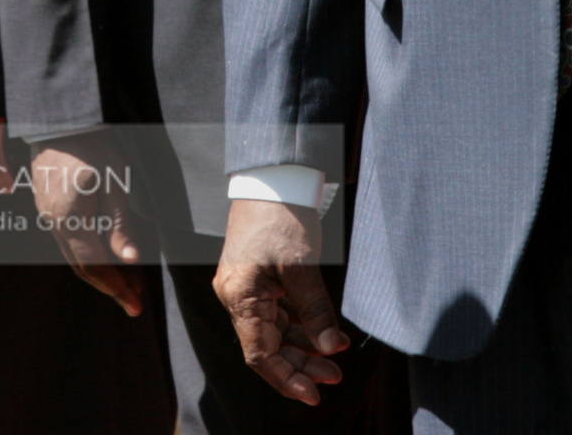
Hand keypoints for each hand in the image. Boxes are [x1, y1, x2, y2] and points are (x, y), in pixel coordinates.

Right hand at [29, 132, 145, 315]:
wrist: (63, 119)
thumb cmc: (93, 146)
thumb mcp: (115, 183)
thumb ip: (120, 225)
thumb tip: (131, 261)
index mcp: (70, 219)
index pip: (94, 267)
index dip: (116, 288)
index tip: (136, 305)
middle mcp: (53, 222)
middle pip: (81, 267)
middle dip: (110, 286)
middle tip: (135, 300)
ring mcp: (47, 214)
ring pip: (73, 255)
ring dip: (100, 272)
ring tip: (128, 281)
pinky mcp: (48, 205)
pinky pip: (68, 240)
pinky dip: (89, 254)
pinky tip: (107, 255)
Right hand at [215, 197, 348, 405]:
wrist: (272, 177)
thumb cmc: (282, 216)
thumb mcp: (303, 267)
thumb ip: (316, 312)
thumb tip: (331, 349)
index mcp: (240, 296)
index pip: (260, 354)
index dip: (287, 378)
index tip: (314, 394)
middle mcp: (237, 296)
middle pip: (267, 346)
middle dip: (300, 365)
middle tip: (334, 375)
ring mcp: (245, 288)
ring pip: (273, 332)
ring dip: (302, 347)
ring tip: (334, 357)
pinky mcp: (256, 279)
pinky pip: (276, 314)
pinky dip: (299, 326)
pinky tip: (323, 333)